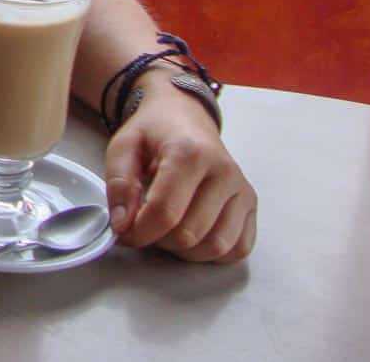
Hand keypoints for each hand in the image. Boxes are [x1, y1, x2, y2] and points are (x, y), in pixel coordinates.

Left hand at [103, 74, 256, 262]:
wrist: (185, 116)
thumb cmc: (154, 133)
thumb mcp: (124, 145)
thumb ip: (118, 183)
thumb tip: (122, 224)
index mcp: (190, 153)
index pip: (165, 212)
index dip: (138, 232)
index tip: (123, 231)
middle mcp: (223, 172)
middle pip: (189, 234)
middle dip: (158, 240)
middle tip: (145, 224)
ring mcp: (242, 189)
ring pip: (215, 247)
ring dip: (184, 250)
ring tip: (167, 228)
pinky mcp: (251, 204)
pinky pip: (238, 248)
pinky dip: (212, 252)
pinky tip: (193, 234)